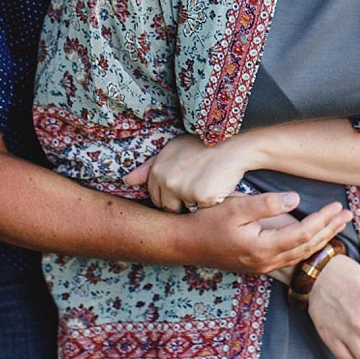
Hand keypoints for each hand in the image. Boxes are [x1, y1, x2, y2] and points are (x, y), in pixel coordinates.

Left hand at [124, 132, 254, 212]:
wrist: (232, 146)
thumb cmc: (202, 147)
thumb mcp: (172, 150)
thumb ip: (148, 166)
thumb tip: (127, 181)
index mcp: (157, 170)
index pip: (155, 197)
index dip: (170, 195)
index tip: (183, 187)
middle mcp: (166, 180)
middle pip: (167, 207)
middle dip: (179, 203)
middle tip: (196, 187)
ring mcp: (182, 190)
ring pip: (184, 211)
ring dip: (193, 205)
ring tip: (205, 185)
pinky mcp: (200, 198)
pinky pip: (202, 211)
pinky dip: (209, 205)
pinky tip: (215, 189)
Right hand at [179, 191, 351, 274]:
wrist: (186, 244)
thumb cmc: (208, 221)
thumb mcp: (236, 207)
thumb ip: (267, 203)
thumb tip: (295, 199)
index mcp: (263, 248)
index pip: (303, 235)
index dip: (323, 221)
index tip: (337, 206)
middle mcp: (266, 262)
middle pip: (307, 248)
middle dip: (330, 231)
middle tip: (347, 216)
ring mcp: (262, 266)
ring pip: (300, 255)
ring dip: (321, 239)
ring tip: (338, 225)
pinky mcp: (258, 265)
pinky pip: (291, 258)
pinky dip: (307, 246)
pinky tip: (314, 238)